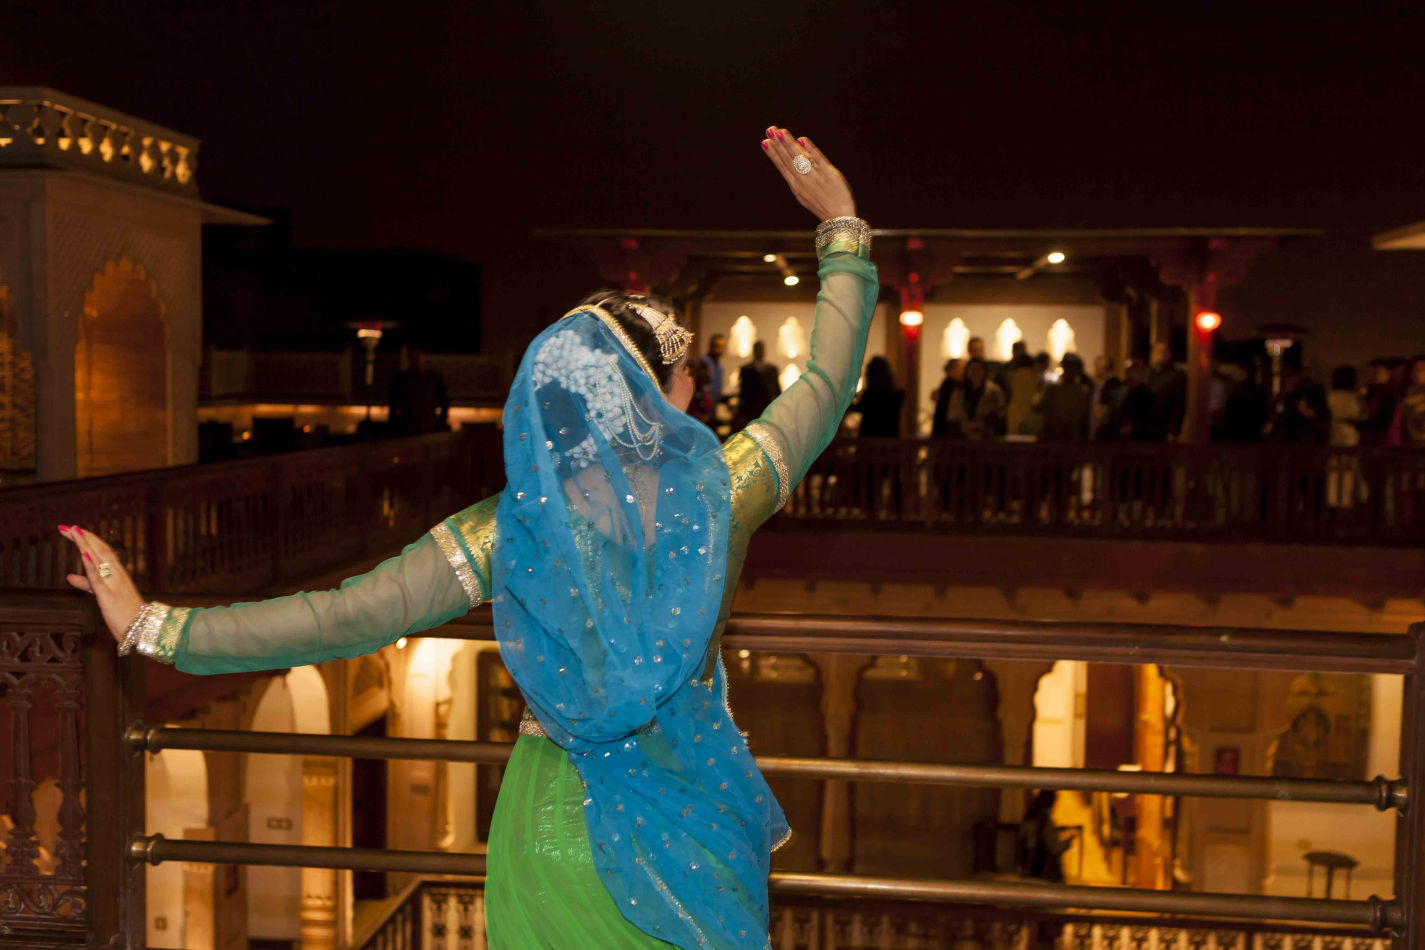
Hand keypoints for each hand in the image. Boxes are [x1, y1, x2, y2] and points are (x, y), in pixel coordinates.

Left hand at [58, 525, 143, 646]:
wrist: (142, 629)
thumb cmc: (124, 613)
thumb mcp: (103, 595)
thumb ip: (87, 584)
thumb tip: (69, 576)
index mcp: (118, 573)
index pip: (102, 551)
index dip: (88, 539)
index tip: (74, 529)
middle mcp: (117, 574)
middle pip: (100, 550)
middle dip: (83, 537)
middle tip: (67, 526)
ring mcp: (114, 583)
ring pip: (99, 559)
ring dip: (86, 544)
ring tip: (74, 530)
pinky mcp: (108, 595)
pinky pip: (98, 578)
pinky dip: (91, 564)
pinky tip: (84, 553)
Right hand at [761, 126, 855, 222]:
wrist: (838, 217)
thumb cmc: (822, 204)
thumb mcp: (804, 193)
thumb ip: (798, 176)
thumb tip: (794, 158)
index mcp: (795, 186)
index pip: (782, 166)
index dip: (773, 153)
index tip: (765, 141)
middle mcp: (803, 180)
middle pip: (788, 159)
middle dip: (778, 144)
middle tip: (770, 129)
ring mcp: (815, 177)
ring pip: (799, 158)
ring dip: (790, 144)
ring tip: (781, 131)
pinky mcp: (829, 174)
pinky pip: (818, 160)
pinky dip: (810, 150)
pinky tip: (802, 140)